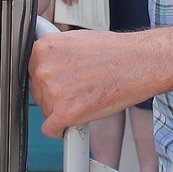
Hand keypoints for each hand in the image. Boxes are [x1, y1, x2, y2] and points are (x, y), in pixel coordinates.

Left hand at [29, 29, 154, 135]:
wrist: (138, 63)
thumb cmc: (115, 52)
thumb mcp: (76, 41)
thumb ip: (57, 55)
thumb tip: (46, 65)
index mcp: (43, 48)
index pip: (33, 72)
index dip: (50, 79)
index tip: (62, 83)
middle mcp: (43, 69)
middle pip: (38, 93)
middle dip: (56, 95)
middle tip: (80, 91)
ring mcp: (52, 92)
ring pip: (46, 111)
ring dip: (63, 110)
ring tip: (87, 98)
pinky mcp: (64, 114)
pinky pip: (51, 130)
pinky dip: (62, 130)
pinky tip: (76, 121)